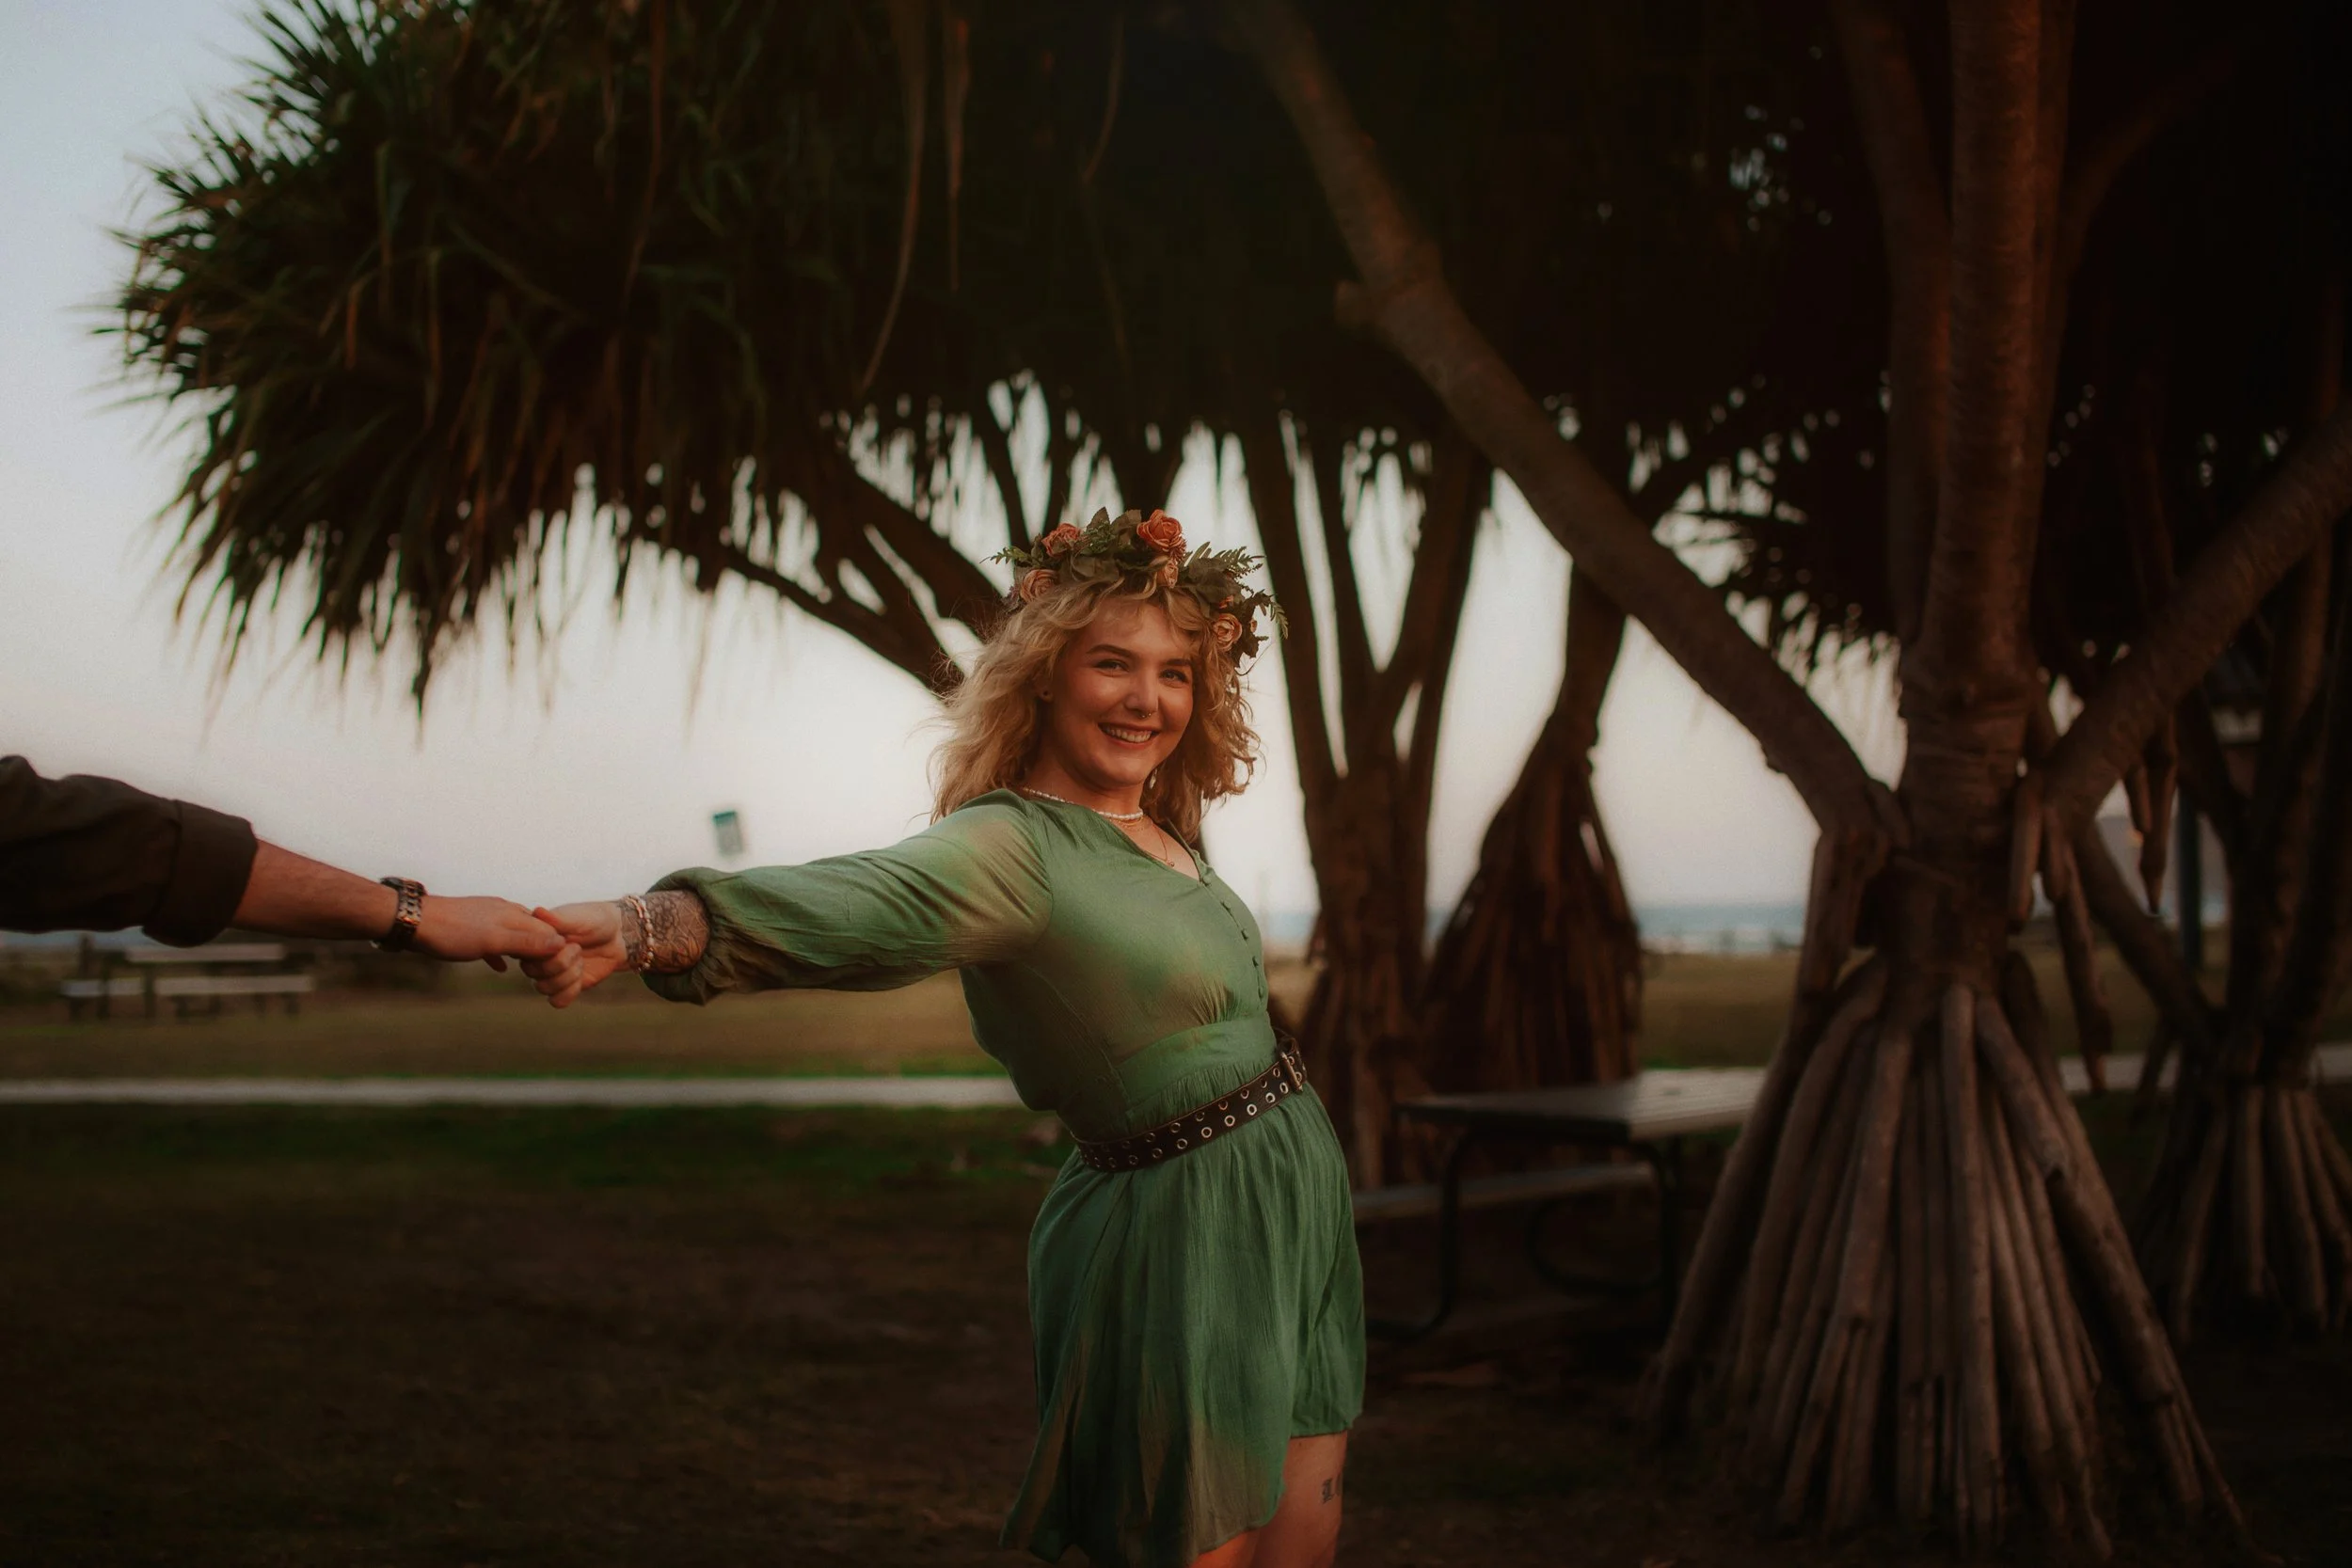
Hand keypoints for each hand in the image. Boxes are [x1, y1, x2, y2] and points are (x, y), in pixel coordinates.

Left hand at [413, 895, 565, 971]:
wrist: (413, 921)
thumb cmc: (453, 932)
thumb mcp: (494, 940)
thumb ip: (527, 942)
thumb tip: (560, 944)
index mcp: (513, 914)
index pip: (548, 931)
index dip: (558, 949)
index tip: (563, 969)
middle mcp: (504, 912)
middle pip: (533, 932)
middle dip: (542, 951)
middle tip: (548, 973)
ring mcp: (486, 918)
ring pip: (513, 936)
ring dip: (522, 952)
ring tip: (529, 970)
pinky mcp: (470, 926)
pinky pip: (493, 941)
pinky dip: (500, 953)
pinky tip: (498, 965)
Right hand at [521, 901, 629, 1008]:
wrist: (616, 936)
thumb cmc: (594, 920)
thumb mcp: (577, 917)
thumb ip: (557, 919)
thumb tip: (537, 911)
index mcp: (535, 938)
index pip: (525, 954)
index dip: (548, 952)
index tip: (565, 941)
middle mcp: (536, 957)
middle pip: (534, 974)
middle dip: (562, 963)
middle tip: (578, 948)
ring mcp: (548, 974)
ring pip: (544, 988)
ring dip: (569, 976)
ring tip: (581, 960)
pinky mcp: (563, 987)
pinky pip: (556, 1001)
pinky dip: (571, 992)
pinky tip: (581, 977)